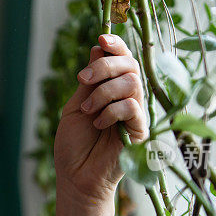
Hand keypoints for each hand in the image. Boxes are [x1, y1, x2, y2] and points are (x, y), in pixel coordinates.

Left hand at [53, 34, 147, 202]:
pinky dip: (110, 111)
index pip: (124, 59)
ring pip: (132, 83)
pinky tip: (98, 125)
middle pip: (130, 65)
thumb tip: (98, 47)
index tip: (102, 38)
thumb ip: (89, 81)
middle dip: (104, 66)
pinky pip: (132, 107)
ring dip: (103, 92)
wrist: (75, 177)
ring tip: (87, 111)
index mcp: (112, 91)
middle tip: (82, 81)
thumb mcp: (75, 106)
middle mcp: (128, 99)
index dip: (116, 45)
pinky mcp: (141, 132)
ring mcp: (136, 115)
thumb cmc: (74, 145)